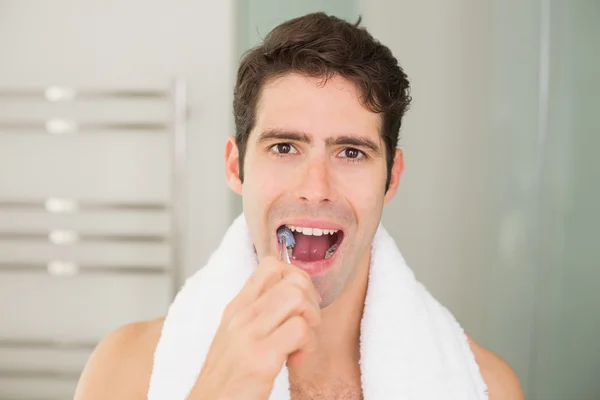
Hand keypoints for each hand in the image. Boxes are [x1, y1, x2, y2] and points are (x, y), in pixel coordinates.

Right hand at [189, 256, 321, 399]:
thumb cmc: (227, 376)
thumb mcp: (236, 335)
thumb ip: (259, 314)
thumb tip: (294, 300)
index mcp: (238, 307)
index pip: (270, 266)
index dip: (297, 278)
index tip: (301, 303)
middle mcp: (242, 315)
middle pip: (292, 280)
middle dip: (312, 301)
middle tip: (307, 325)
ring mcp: (250, 335)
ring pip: (297, 298)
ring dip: (312, 320)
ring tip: (303, 341)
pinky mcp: (261, 358)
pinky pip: (300, 330)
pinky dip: (309, 344)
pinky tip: (297, 359)